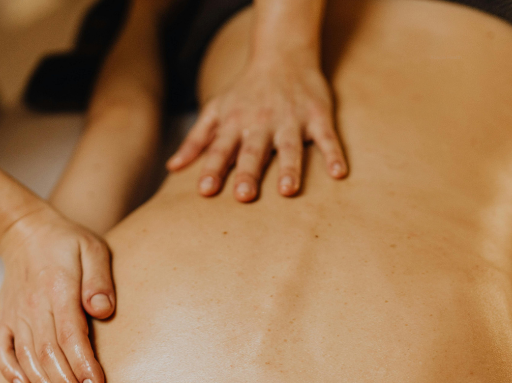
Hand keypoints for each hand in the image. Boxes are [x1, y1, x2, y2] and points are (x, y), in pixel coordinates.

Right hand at [0, 208, 114, 382]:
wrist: (23, 231)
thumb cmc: (66, 242)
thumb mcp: (92, 248)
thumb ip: (99, 280)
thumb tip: (102, 311)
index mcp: (58, 290)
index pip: (71, 336)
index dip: (83, 365)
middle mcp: (34, 307)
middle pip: (49, 354)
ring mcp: (16, 315)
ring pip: (27, 356)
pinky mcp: (6, 319)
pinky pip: (2, 349)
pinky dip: (10, 370)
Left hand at [166, 55, 346, 201]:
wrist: (282, 55)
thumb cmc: (244, 91)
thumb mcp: (215, 110)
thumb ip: (196, 140)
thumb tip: (172, 168)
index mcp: (235, 123)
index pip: (220, 149)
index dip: (213, 169)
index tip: (206, 191)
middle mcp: (261, 122)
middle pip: (253, 150)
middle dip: (248, 172)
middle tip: (244, 196)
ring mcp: (291, 119)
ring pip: (290, 146)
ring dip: (289, 168)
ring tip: (287, 191)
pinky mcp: (317, 115)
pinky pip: (327, 137)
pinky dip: (334, 154)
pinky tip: (339, 174)